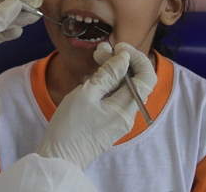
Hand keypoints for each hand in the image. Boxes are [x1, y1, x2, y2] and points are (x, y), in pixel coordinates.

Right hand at [36, 42, 156, 168]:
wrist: (58, 159)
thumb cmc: (69, 128)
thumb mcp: (86, 94)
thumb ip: (107, 74)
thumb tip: (124, 57)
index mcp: (125, 108)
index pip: (147, 78)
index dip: (137, 58)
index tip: (118, 47)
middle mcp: (127, 115)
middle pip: (135, 82)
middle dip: (121, 62)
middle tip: (101, 50)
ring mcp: (118, 120)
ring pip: (123, 88)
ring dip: (112, 71)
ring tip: (95, 60)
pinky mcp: (108, 122)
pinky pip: (113, 98)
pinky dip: (106, 84)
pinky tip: (91, 79)